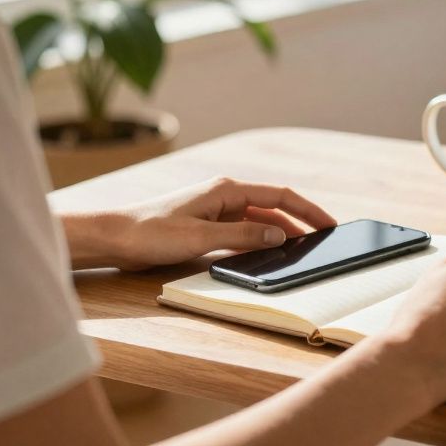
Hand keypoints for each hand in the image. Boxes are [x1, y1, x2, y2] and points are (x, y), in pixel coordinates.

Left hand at [62, 177, 335, 269]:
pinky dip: (259, 241)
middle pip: (273, 208)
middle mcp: (224, 196)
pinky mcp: (206, 226)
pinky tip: (268, 254)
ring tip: (301, 251)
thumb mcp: (202, 237)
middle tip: (323, 242)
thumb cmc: (151, 233)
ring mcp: (215, 210)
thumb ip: (243, 235)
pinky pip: (242, 232)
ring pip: (259, 221)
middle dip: (299, 223)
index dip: (308, 210)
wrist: (115, 237)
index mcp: (227, 190)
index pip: (280, 196)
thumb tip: (280, 233)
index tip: (330, 224)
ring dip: (279, 234)